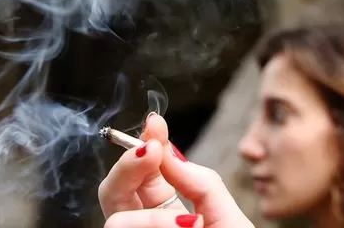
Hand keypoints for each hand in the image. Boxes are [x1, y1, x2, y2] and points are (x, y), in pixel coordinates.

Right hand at [98, 114, 252, 227]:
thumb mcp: (229, 218)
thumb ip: (201, 183)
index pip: (145, 173)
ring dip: (150, 219)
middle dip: (130, 165)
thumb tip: (166, 150)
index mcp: (170, 213)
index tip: (155, 125)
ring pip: (114, 219)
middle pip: (115, 190)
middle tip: (151, 154)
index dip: (145, 144)